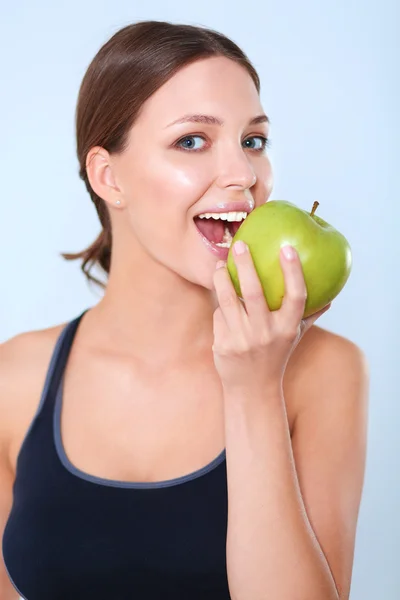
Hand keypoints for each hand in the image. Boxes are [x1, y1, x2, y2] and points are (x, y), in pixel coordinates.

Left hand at [212, 241, 330, 393]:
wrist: (252, 390)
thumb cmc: (275, 357)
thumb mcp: (294, 338)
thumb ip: (309, 316)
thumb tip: (330, 298)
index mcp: (288, 329)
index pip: (296, 297)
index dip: (293, 271)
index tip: (287, 248)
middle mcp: (267, 333)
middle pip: (254, 292)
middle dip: (245, 265)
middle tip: (238, 245)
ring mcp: (243, 340)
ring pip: (227, 300)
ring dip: (221, 279)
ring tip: (218, 265)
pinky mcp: (223, 345)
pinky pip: (218, 316)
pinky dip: (219, 308)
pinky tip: (221, 304)